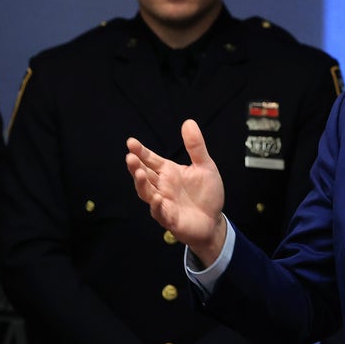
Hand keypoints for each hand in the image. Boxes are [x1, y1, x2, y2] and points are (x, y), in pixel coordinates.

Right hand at [126, 121, 227, 264]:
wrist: (213, 221)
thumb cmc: (206, 194)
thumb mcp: (205, 166)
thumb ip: (196, 146)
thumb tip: (188, 122)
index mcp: (169, 172)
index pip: (150, 159)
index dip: (141, 151)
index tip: (131, 142)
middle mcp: (162, 186)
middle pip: (144, 175)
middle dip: (136, 166)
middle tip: (130, 157)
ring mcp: (164, 202)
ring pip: (146, 193)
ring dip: (142, 184)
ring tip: (139, 173)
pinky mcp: (170, 219)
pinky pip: (160, 212)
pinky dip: (156, 206)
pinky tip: (156, 198)